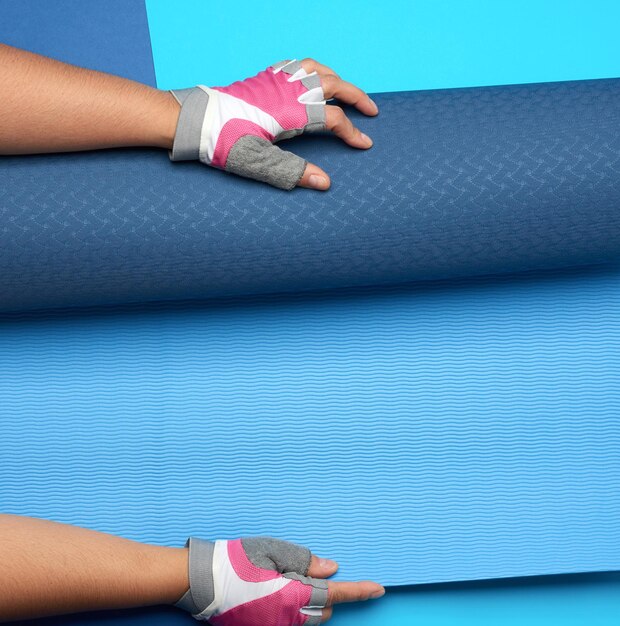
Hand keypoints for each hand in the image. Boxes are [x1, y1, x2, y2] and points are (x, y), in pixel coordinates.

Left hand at [169, 59, 378, 190]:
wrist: (193, 119)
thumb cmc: (222, 141)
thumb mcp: (258, 162)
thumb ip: (293, 173)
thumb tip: (325, 183)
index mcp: (291, 111)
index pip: (333, 119)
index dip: (352, 133)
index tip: (365, 144)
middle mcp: (288, 89)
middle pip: (333, 85)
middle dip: (357, 96)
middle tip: (372, 110)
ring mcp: (276, 79)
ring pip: (317, 69)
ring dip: (337, 78)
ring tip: (346, 90)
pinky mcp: (264, 77)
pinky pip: (297, 64)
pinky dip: (313, 69)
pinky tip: (311, 77)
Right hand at [175, 537, 384, 624]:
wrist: (203, 581)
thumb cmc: (237, 560)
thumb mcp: (274, 550)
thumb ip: (306, 561)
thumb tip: (332, 569)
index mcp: (294, 595)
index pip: (336, 595)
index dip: (359, 591)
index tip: (379, 589)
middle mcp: (289, 618)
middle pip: (324, 611)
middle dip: (327, 595)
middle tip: (309, 573)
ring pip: (308, 619)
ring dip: (309, 604)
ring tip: (287, 581)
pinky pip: (289, 623)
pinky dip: (292, 609)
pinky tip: (274, 592)